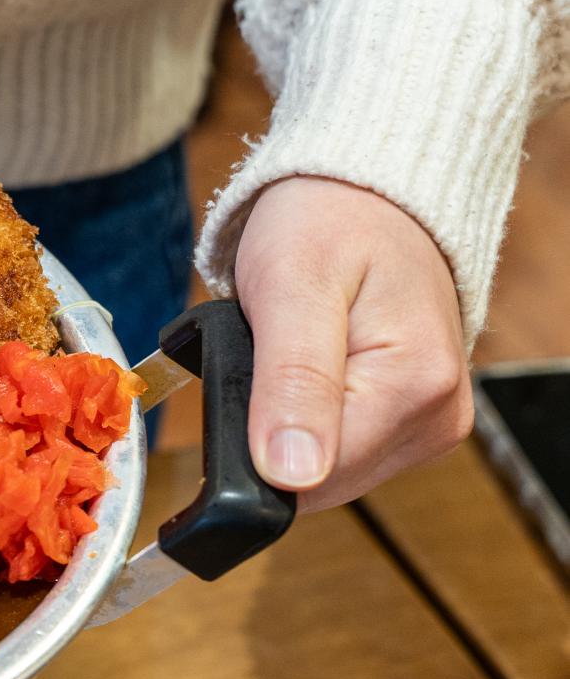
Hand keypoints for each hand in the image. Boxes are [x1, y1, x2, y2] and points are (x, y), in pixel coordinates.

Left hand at [235, 176, 473, 511]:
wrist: (360, 196)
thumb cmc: (325, 224)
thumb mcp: (291, 288)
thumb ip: (292, 384)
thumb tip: (292, 476)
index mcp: (415, 387)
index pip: (311, 480)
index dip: (255, 448)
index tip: (242, 385)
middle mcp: (435, 417)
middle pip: (318, 481)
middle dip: (270, 431)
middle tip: (267, 355)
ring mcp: (428, 422)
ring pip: (323, 471)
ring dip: (285, 423)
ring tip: (289, 354)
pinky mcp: (411, 422)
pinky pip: (338, 449)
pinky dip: (305, 418)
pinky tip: (308, 372)